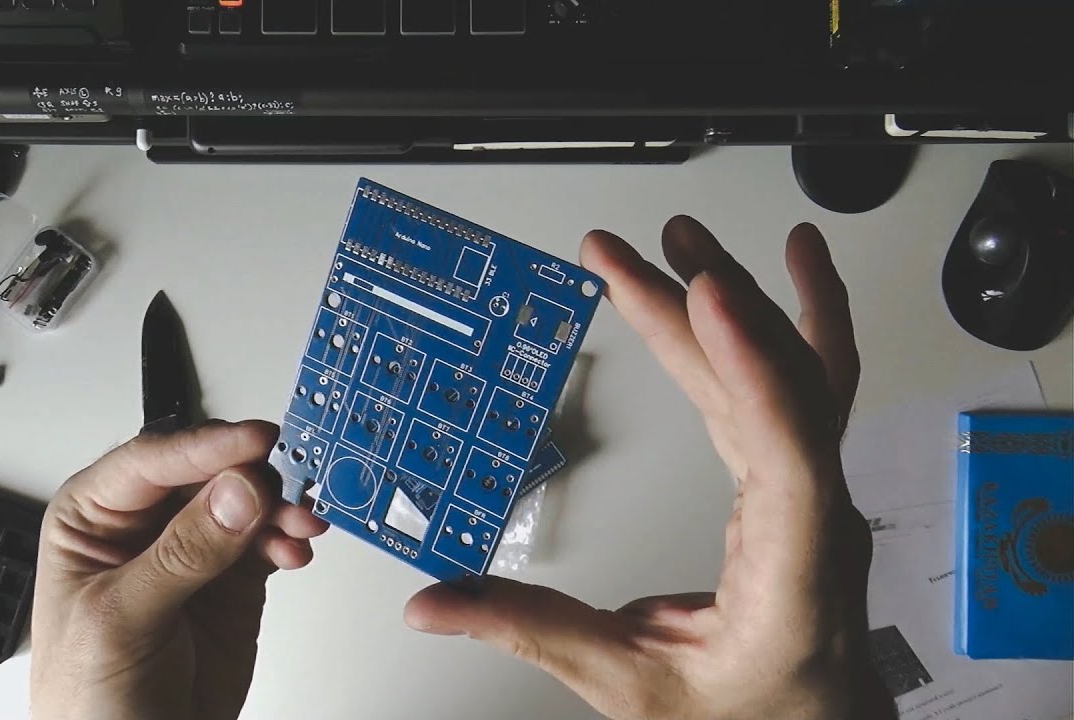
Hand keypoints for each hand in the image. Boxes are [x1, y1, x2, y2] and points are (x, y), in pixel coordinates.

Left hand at [31, 420, 328, 719]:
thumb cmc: (87, 701)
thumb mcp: (121, 621)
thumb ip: (181, 555)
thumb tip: (236, 493)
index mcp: (93, 517)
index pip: (152, 462)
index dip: (206, 446)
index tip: (256, 441)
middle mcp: (143, 525)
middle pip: (207, 472)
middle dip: (253, 474)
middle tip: (289, 483)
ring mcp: (193, 551)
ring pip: (245, 500)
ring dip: (279, 506)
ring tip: (299, 525)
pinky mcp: (232, 580)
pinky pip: (268, 537)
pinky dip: (288, 537)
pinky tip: (295, 548)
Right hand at [405, 218, 895, 719]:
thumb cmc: (751, 715)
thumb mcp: (630, 684)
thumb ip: (533, 633)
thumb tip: (440, 601)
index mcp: (793, 569)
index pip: (788, 448)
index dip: (751, 363)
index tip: (708, 294)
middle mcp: (816, 515)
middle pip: (773, 386)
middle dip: (697, 306)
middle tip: (627, 254)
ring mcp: (814, 492)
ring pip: (793, 373)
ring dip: (738, 298)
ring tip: (685, 239)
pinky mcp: (797, 480)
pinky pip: (802, 384)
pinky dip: (783, 321)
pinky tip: (773, 276)